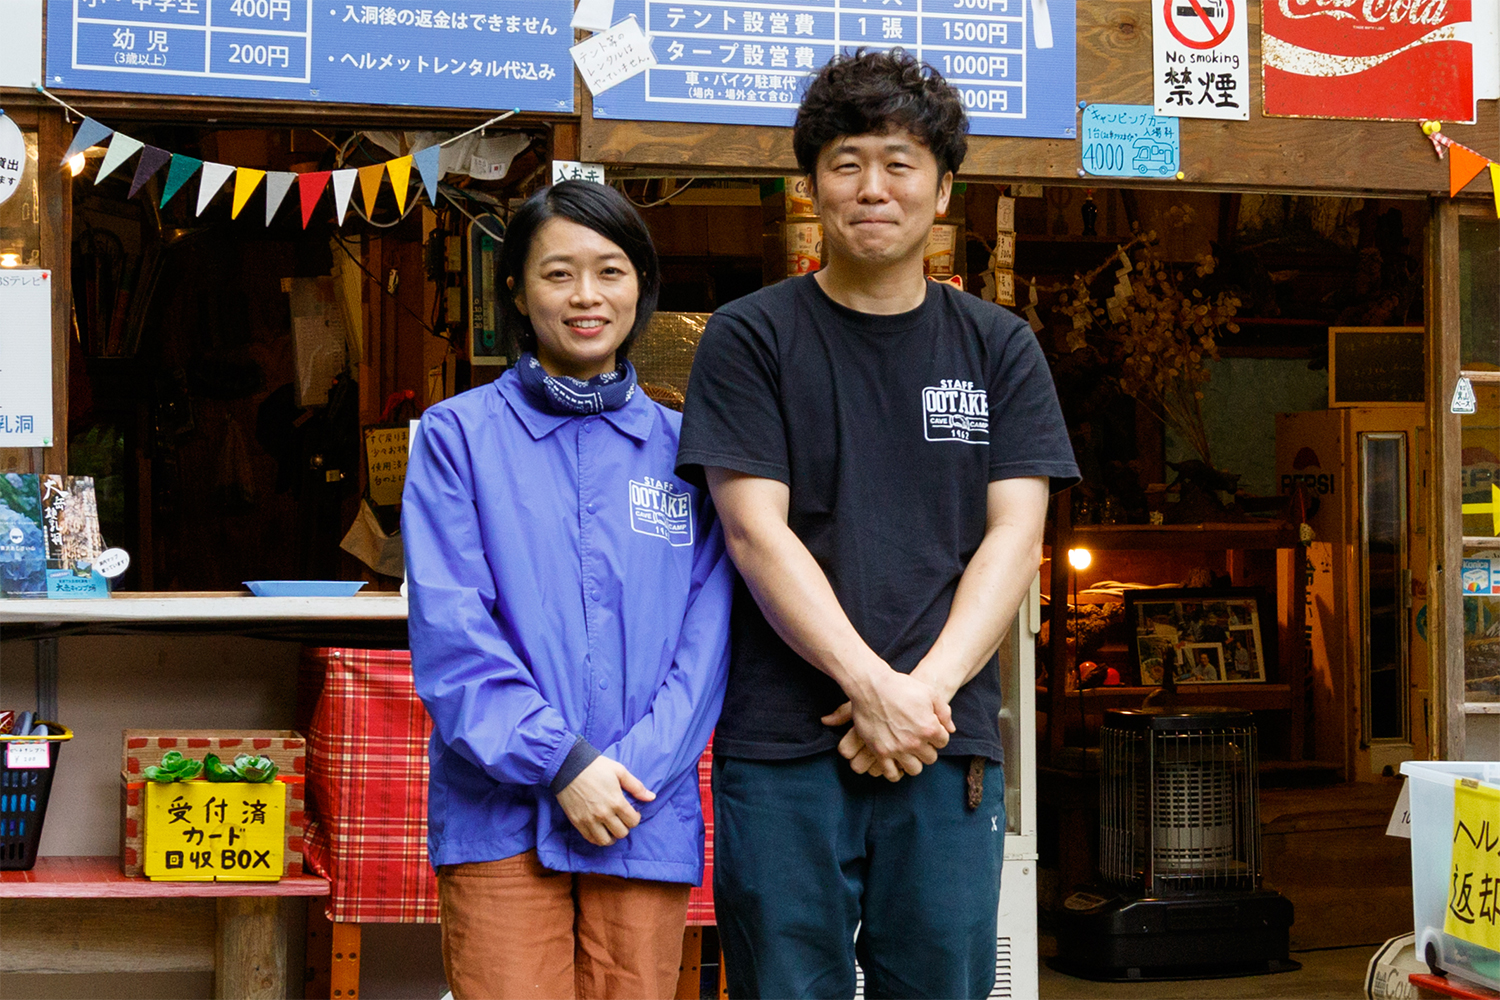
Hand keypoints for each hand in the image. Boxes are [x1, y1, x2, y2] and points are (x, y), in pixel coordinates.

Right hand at [555, 757, 654, 846]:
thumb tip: (652, 797)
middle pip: (621, 833)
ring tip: (611, 828)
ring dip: (611, 836)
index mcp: (616, 801)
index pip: (633, 821)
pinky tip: (600, 830)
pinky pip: (590, 839)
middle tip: (621, 819)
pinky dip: (597, 838)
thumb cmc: (596, 767)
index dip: (635, 818)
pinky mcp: (577, 822)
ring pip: (606, 841)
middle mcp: (604, 814)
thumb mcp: (619, 771)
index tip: (631, 812)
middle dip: (625, 827)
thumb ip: (636, 786)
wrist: (568, 766)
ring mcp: (589, 820)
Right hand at [821, 670, 954, 779]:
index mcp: (929, 728)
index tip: (928, 728)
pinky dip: (896, 772)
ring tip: (908, 751)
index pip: (943, 742)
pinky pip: (891, 774)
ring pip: (914, 769)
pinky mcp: (880, 752)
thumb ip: (944, 712)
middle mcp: (915, 742)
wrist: (871, 686)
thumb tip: (951, 729)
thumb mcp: (929, 692)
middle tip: (918, 739)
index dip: (937, 734)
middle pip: (930, 758)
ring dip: (914, 761)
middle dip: (927, 748)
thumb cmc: (901, 686)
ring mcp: (897, 749)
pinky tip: (896, 762)